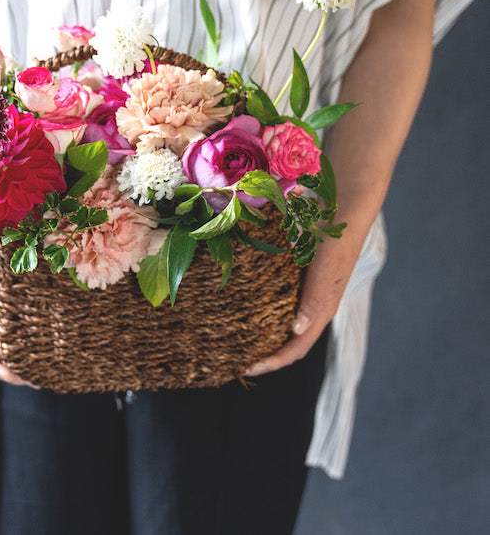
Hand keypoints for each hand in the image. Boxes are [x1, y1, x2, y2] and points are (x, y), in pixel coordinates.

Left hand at [244, 231, 359, 376]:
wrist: (345, 206)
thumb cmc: (338, 242)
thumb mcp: (327, 271)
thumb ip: (315, 300)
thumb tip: (297, 332)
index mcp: (321, 310)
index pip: (296, 348)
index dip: (273, 362)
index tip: (246, 369)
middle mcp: (311, 304)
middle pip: (285, 338)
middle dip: (262, 351)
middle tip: (232, 355)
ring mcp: (302, 288)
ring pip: (277, 317)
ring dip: (257, 328)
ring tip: (231, 332)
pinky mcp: (295, 272)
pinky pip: (274, 293)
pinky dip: (257, 300)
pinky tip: (239, 297)